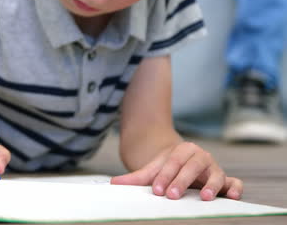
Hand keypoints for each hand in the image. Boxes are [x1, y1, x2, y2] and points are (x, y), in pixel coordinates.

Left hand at [110, 142, 242, 200]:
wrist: (182, 163)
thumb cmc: (167, 169)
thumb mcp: (152, 171)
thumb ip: (135, 178)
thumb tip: (113, 183)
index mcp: (182, 151)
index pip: (173, 163)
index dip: (164, 176)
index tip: (156, 190)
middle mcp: (200, 157)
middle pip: (192, 167)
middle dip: (182, 181)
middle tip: (172, 195)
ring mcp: (214, 168)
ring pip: (215, 173)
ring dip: (211, 185)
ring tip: (205, 197)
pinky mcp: (225, 180)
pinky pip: (235, 182)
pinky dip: (235, 187)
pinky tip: (231, 196)